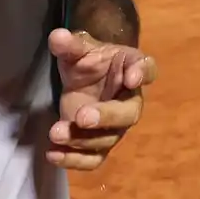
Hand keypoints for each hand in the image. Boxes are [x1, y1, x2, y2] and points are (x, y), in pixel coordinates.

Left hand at [46, 28, 156, 169]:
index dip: (142, 73)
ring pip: (107, 139)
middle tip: (81, 116)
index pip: (146, 68)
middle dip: (106, 117)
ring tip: (56, 132)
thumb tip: (56, 37)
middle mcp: (131, 100)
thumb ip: (70, 44)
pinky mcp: (99, 144)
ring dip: (82, 140)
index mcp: (133, 67)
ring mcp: (116, 126)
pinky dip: (74, 160)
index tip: (132, 77)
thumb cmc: (90, 60)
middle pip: (128, 113)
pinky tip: (53, 154)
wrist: (86, 77)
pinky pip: (93, 158)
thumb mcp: (79, 48)